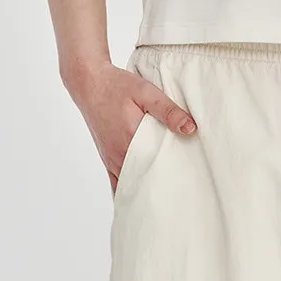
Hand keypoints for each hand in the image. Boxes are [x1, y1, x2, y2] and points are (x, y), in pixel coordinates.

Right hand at [67, 61, 196, 194]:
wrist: (90, 84)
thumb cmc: (117, 86)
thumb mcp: (146, 92)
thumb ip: (168, 111)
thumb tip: (190, 129)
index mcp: (133, 140)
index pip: (159, 167)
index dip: (175, 175)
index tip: (190, 180)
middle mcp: (120, 155)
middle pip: (146, 179)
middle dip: (164, 184)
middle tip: (183, 188)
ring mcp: (112, 159)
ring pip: (132, 184)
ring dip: (147, 188)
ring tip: (167, 191)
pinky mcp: (107, 158)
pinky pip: (117, 183)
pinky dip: (130, 190)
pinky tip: (141, 196)